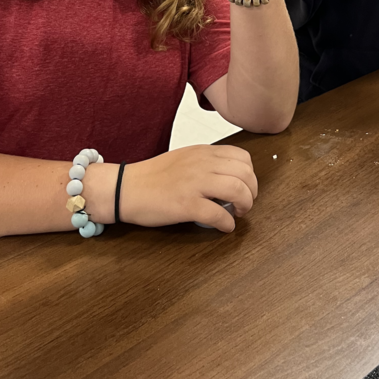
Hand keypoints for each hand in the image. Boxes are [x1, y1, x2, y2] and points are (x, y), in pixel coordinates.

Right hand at [122, 145, 257, 230]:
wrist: (126, 187)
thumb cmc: (153, 176)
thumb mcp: (185, 159)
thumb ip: (207, 163)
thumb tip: (228, 177)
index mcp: (203, 152)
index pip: (242, 157)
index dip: (250, 174)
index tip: (246, 186)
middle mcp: (202, 164)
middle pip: (244, 173)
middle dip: (251, 191)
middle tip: (245, 203)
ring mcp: (195, 183)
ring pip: (237, 190)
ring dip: (244, 205)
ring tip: (238, 213)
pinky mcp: (186, 205)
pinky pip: (218, 214)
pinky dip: (227, 223)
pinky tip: (224, 226)